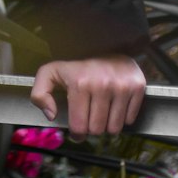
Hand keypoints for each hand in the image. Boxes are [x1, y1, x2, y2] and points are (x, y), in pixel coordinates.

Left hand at [29, 54, 145, 139]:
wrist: (108, 45)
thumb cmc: (78, 65)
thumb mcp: (51, 73)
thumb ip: (39, 93)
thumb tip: (51, 115)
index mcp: (79, 83)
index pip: (79, 127)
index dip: (77, 133)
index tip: (77, 128)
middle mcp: (102, 85)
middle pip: (97, 130)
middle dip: (92, 128)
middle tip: (90, 115)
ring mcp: (122, 86)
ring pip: (114, 129)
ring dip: (107, 125)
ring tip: (102, 111)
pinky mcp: (137, 87)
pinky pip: (129, 120)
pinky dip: (122, 118)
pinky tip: (115, 105)